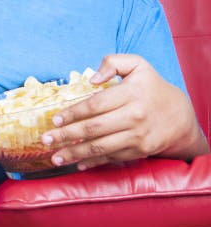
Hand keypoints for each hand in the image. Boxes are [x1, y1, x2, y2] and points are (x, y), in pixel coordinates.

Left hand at [42, 54, 208, 170]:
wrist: (180, 116)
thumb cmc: (151, 87)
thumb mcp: (138, 65)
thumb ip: (113, 63)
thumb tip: (91, 79)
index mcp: (130, 94)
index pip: (95, 105)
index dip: (73, 113)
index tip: (55, 119)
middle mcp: (134, 117)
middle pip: (94, 128)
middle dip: (67, 135)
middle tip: (46, 139)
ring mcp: (137, 137)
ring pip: (100, 147)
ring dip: (75, 153)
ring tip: (54, 157)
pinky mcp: (139, 151)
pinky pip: (112, 158)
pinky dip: (93, 162)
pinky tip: (77, 164)